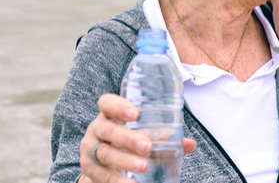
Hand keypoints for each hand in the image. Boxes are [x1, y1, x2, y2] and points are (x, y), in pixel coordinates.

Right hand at [79, 94, 196, 182]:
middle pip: (107, 130)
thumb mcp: (142, 135)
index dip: (118, 106)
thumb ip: (163, 137)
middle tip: (147, 147)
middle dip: (127, 138)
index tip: (134, 113)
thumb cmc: (126, 142)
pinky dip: (117, 181)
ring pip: (104, 154)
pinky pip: (101, 176)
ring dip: (125, 161)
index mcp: (109, 115)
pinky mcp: (88, 170)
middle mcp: (96, 130)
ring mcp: (89, 150)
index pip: (107, 103)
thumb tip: (190, 144)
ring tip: (143, 166)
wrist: (103, 165)